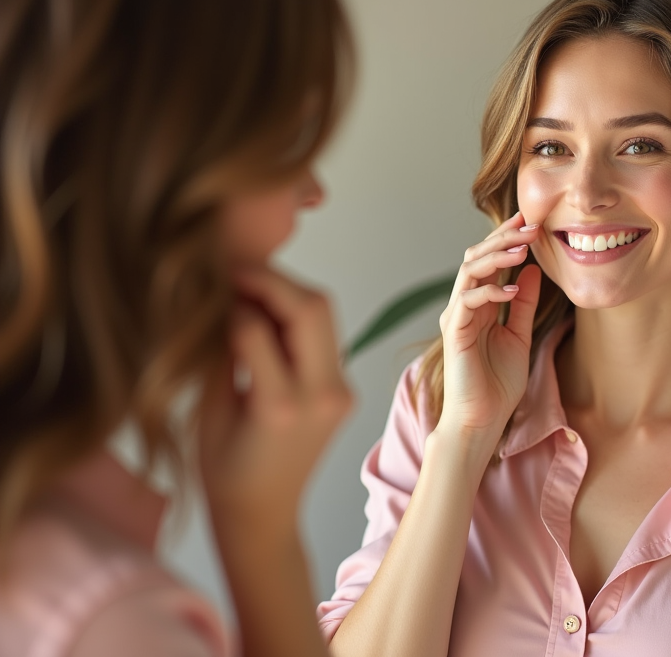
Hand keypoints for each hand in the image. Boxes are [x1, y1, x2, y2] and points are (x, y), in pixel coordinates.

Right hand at [198, 266, 352, 539]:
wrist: (265, 514)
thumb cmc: (224, 473)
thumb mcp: (210, 412)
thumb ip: (222, 355)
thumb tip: (223, 300)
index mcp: (279, 408)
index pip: (257, 328)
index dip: (231, 302)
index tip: (211, 288)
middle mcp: (321, 396)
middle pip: (312, 308)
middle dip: (272, 280)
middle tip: (236, 271)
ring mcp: (341, 392)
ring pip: (325, 314)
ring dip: (288, 292)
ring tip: (248, 288)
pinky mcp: (345, 390)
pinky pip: (325, 336)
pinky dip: (298, 316)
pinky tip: (268, 315)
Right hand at [436, 211, 541, 447]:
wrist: (483, 419)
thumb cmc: (498, 384)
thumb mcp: (519, 335)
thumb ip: (522, 303)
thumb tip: (532, 270)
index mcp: (480, 303)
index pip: (490, 260)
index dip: (507, 238)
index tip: (531, 222)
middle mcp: (464, 304)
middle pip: (477, 256)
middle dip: (504, 238)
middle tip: (530, 225)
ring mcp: (457, 316)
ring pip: (470, 270)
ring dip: (497, 256)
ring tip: (522, 249)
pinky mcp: (454, 331)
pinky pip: (468, 300)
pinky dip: (489, 290)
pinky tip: (512, 289)